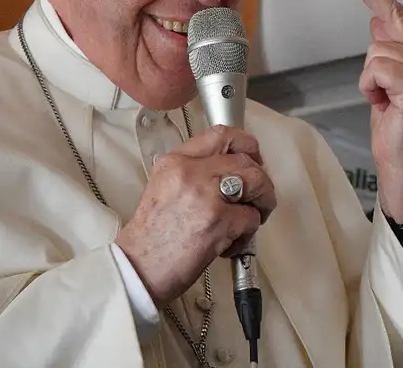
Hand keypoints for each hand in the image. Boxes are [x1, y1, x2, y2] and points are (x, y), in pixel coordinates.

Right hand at [115, 126, 276, 305]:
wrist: (139, 267)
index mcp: (175, 161)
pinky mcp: (219, 221)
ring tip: (253, 218)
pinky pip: (252, 218)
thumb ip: (194, 173)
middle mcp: (191, 172)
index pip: (221, 135)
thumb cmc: (152, 236)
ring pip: (257, 183)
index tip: (253, 159)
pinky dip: (249, 233)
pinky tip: (231, 244)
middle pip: (246, 160)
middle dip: (261, 180)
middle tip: (259, 197)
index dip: (245, 145)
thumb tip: (232, 172)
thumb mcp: (164, 187)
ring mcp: (206, 195)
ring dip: (263, 202)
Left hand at [338, 0, 402, 221]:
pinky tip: (386, 104)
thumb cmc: (397, 118)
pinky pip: (375, 68)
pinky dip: (370, 88)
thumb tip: (378, 17)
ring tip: (385, 97)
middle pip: (393, 11)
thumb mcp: (387, 76)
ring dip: (369, 76)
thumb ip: (389, 45)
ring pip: (377, 47)